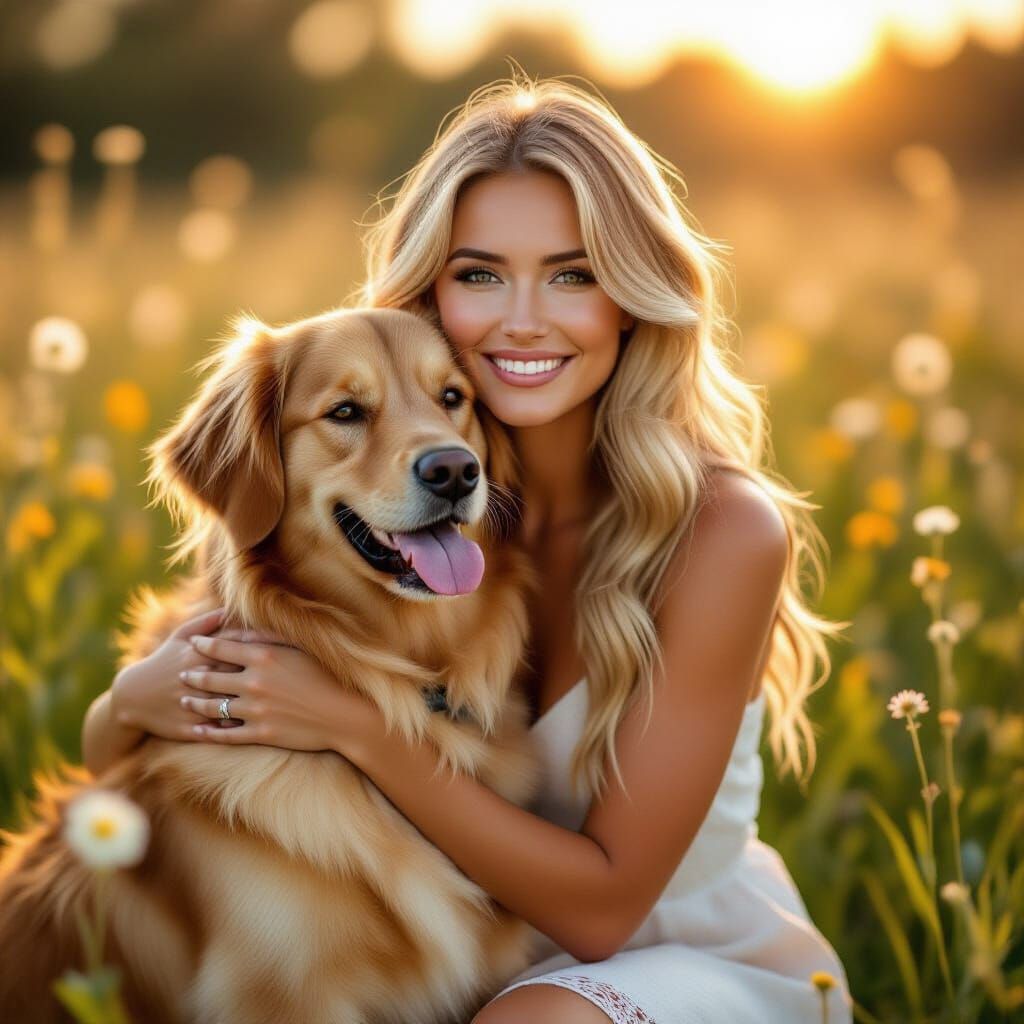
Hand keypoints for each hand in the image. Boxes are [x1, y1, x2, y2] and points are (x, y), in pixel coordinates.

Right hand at [111, 606, 281, 742]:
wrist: (131, 697)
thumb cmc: (164, 661)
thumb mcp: (179, 636)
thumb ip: (208, 622)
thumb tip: (232, 607)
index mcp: (199, 654)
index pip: (238, 646)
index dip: (266, 644)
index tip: (293, 642)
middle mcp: (198, 679)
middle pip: (240, 675)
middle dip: (269, 676)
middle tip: (301, 674)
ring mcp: (193, 705)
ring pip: (233, 706)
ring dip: (258, 706)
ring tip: (286, 703)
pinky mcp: (189, 728)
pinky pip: (219, 731)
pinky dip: (239, 730)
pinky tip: (261, 728)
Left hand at [179, 632, 378, 755]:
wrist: (343, 714)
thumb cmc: (326, 676)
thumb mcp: (299, 649)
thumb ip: (268, 638)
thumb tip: (242, 631)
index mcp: (264, 658)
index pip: (222, 649)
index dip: (204, 645)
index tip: (193, 644)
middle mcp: (254, 683)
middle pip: (212, 678)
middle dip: (193, 675)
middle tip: (181, 674)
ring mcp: (255, 710)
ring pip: (213, 707)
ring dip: (196, 703)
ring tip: (185, 701)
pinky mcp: (260, 734)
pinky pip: (225, 734)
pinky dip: (208, 732)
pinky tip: (197, 730)